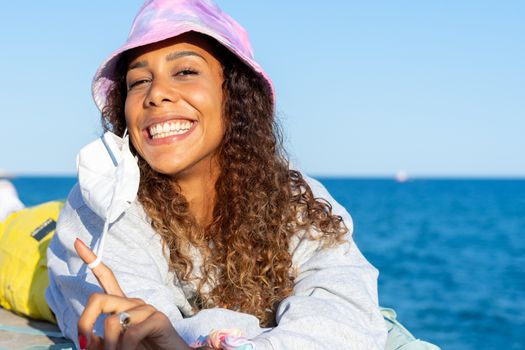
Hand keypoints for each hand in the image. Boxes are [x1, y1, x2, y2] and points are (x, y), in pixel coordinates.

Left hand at [74, 238, 192, 349]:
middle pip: (98, 299)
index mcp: (122, 306)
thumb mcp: (113, 347)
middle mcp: (133, 302)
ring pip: (111, 322)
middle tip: (84, 346)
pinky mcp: (158, 319)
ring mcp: (147, 309)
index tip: (77, 242)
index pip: (106, 277)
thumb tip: (87, 338)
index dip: (92, 260)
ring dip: (109, 348)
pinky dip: (125, 349)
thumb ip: (98, 341)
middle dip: (84, 324)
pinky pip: (130, 334)